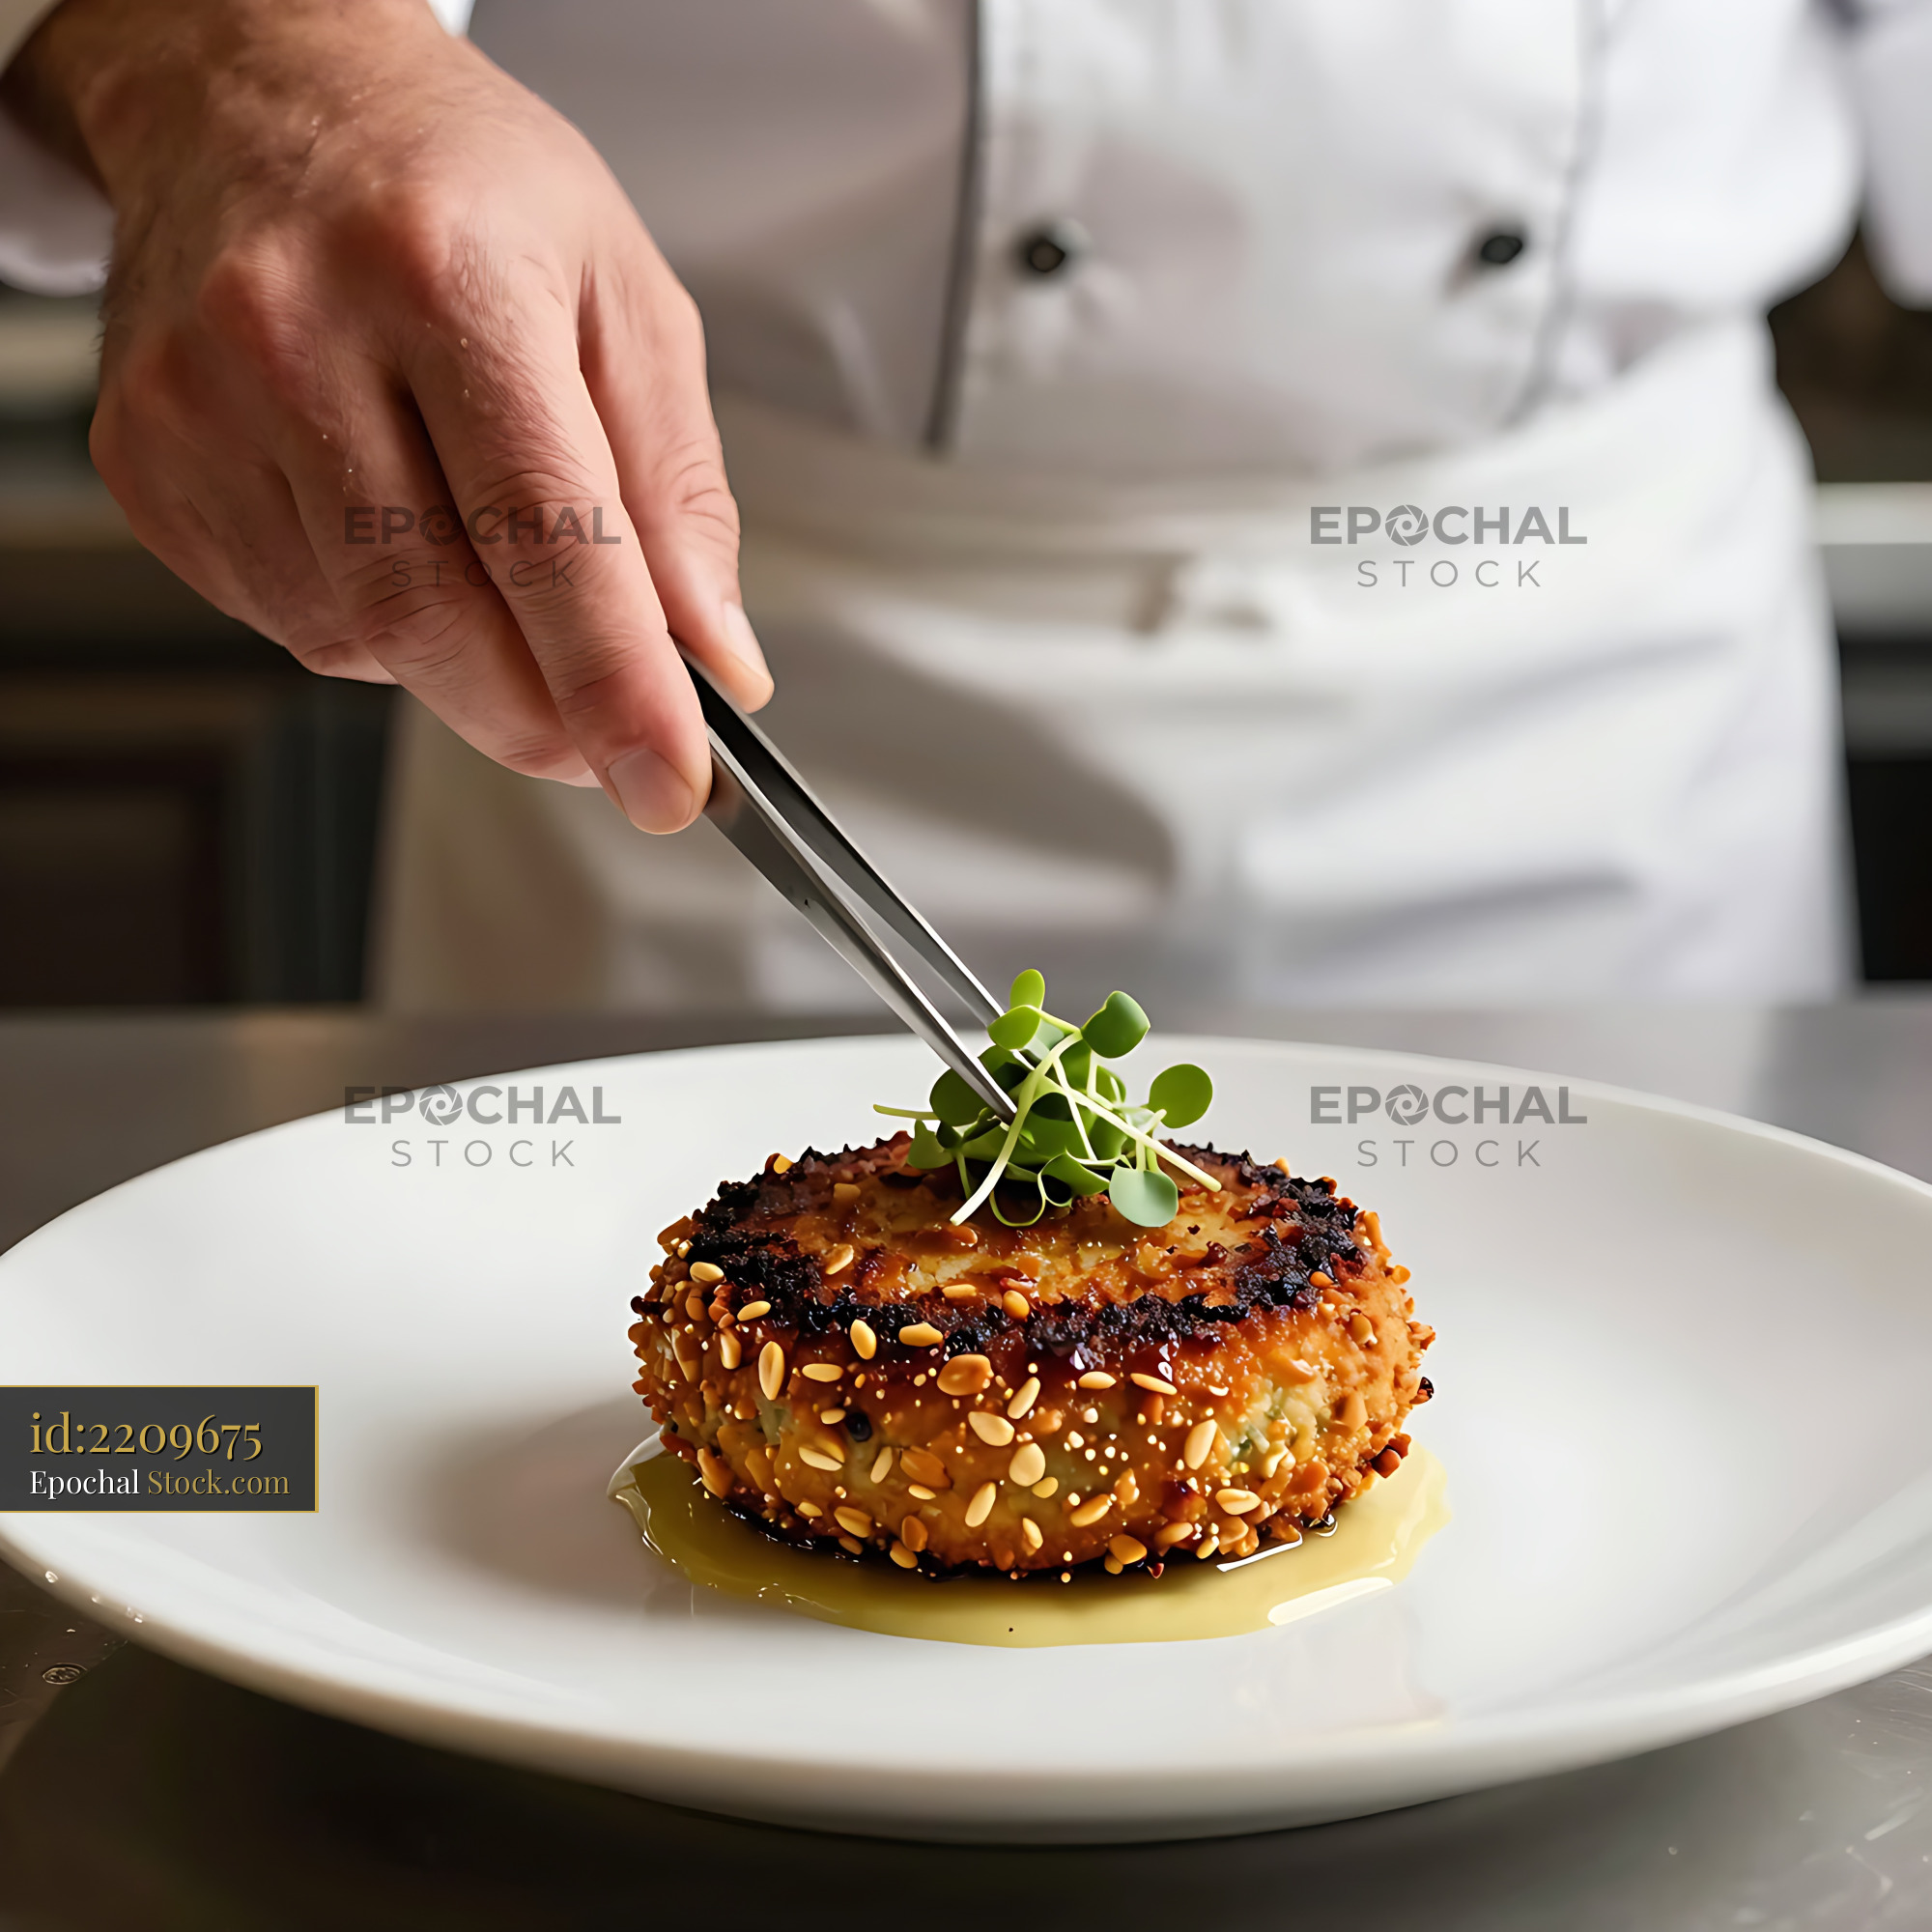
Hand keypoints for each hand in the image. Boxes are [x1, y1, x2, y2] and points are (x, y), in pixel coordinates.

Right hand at [3, 0, 769, 828]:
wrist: (258, 90)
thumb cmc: (459, 183)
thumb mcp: (624, 296)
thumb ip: (678, 490)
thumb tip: (713, 658)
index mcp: (445, 276)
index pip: (547, 536)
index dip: (616, 687)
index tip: (670, 785)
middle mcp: (297, 334)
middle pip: (437, 620)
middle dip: (544, 716)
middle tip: (611, 736)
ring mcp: (200, 406)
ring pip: (365, 641)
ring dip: (464, 659)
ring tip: (488, 550)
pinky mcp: (148, 465)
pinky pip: (294, 623)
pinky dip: (379, 626)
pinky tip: (396, 528)